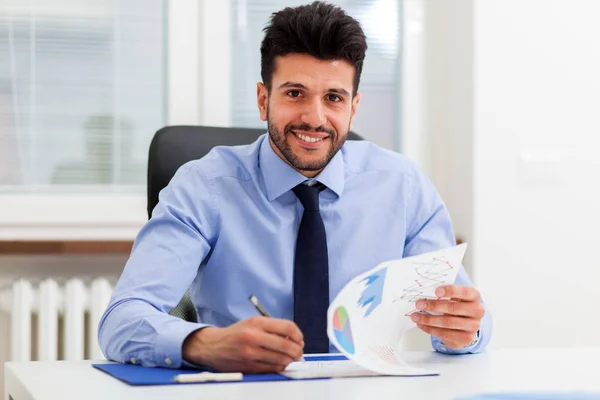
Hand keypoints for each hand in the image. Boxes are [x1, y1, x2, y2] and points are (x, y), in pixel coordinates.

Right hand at [182, 316, 303, 372]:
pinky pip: (272, 369)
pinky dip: (279, 367)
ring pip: (281, 359)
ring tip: (290, 358)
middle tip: (299, 352)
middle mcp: (254, 337)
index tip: (300, 339)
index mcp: (257, 322)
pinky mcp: (249, 366)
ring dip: (290, 360)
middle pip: (287, 345)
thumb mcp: (253, 322)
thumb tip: (294, 338)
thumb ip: (273, 328)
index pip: (287, 327)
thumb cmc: (235, 334)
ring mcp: (251, 353)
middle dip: (298, 351)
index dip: (298, 335)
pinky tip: (279, 363)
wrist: (212, 346)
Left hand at [411, 285, 484, 349]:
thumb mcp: (455, 297)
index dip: (450, 291)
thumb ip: (444, 294)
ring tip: (415, 316)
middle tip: (419, 304)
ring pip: (448, 322)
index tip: (435, 291)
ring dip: (428, 319)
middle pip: (454, 308)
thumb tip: (424, 293)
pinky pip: (445, 334)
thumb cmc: (457, 307)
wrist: (466, 326)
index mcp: (474, 296)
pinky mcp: (466, 338)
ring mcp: (473, 326)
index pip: (464, 292)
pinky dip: (430, 329)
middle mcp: (477, 311)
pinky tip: (421, 325)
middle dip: (434, 306)